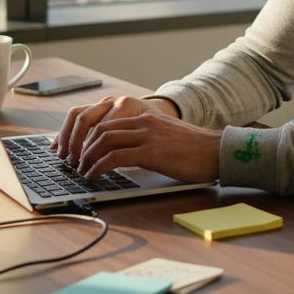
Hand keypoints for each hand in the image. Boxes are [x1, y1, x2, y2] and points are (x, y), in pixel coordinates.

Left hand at [76, 112, 222, 182]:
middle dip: (82, 148)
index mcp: (147, 117)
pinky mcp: (151, 151)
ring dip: (87, 158)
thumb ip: (147, 141)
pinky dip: (98, 167)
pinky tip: (94, 177)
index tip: (79, 152)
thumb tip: (126, 156)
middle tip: (75, 164)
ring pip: (103, 141)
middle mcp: (144, 121)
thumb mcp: (167, 138)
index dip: (88, 138)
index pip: (107, 122)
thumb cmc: (196, 151)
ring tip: (82, 172)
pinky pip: (114, 157)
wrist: (218, 151)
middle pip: (100, 129)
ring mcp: (147, 135)